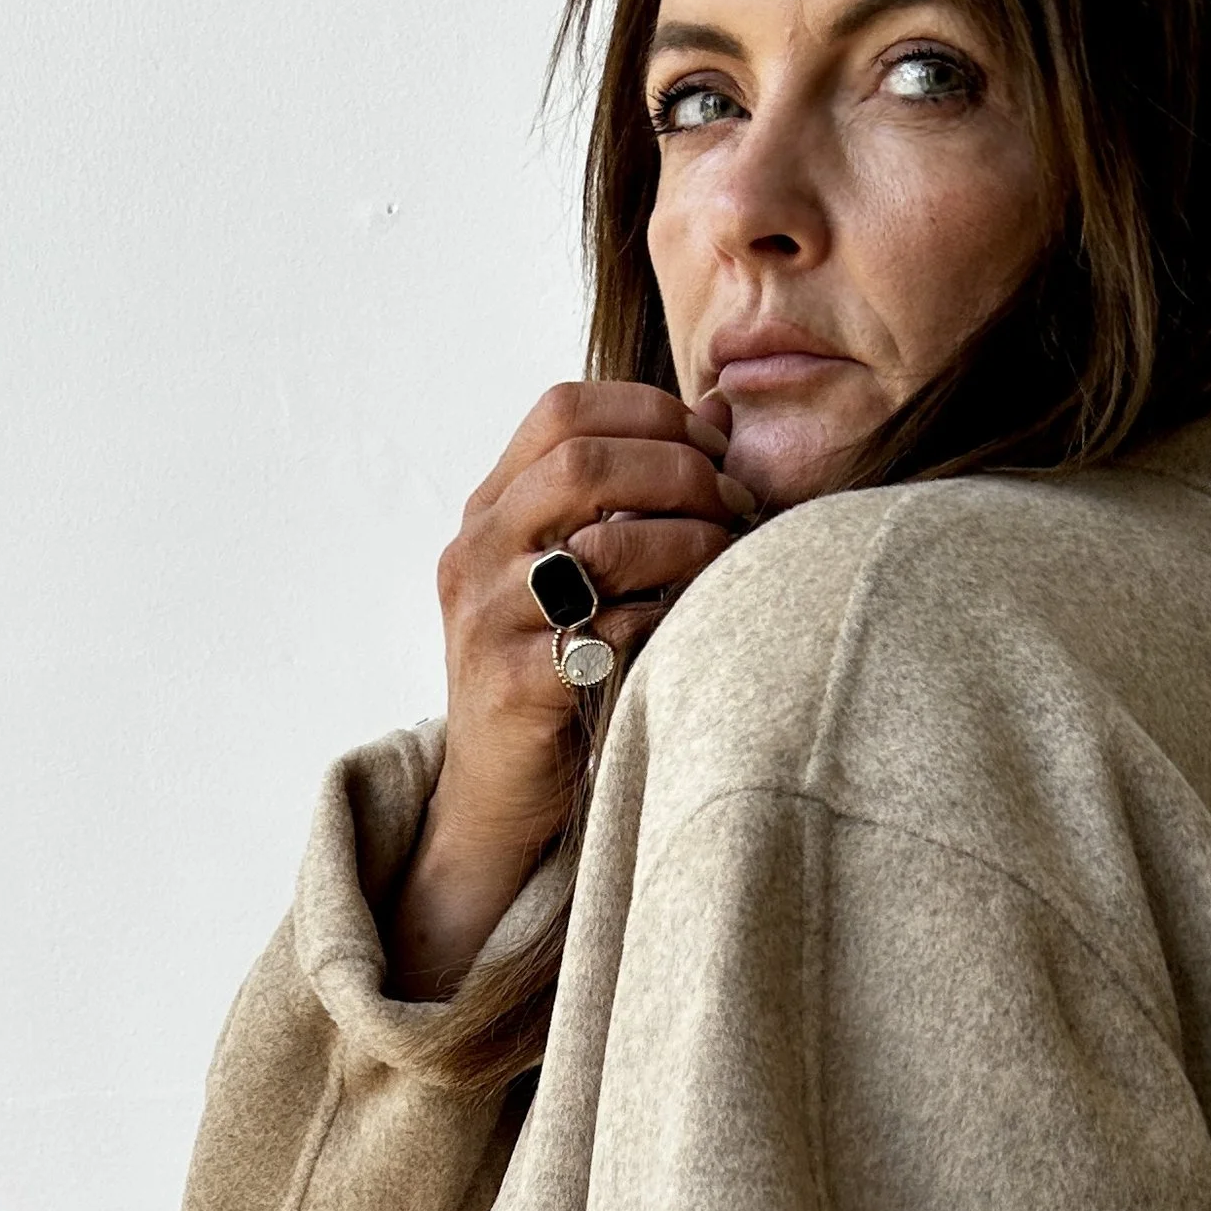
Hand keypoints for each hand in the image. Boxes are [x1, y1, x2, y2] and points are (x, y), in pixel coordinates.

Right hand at [381, 379, 755, 996]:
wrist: (496, 799)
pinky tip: (693, 623)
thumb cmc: (556, 676)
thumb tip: (718, 426)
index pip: (561, 410)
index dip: (650, 413)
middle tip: (736, 500)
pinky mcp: (514, 685)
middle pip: (579, 459)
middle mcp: (473, 554)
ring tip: (730, 554)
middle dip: (677, 469)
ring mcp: (486, 619)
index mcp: (486, 512)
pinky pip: (608, 629)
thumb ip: (617, 505)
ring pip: (598, 541)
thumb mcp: (568, 577)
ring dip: (685, 539)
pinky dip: (664, 617)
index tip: (714, 446)